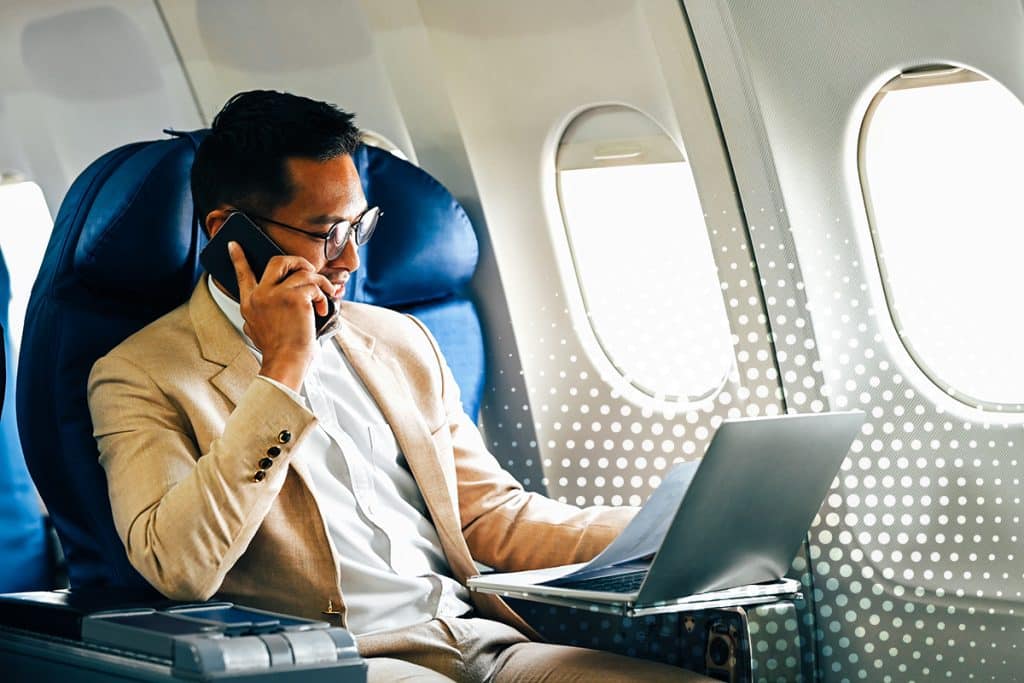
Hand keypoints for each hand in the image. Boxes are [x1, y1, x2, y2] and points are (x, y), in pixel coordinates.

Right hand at [228, 241, 339, 391]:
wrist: (285, 362)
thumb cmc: (278, 350)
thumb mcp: (256, 328)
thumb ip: (261, 310)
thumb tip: (271, 296)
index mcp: (249, 303)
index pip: (241, 274)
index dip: (238, 257)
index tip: (234, 244)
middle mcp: (260, 295)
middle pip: (278, 261)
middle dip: (297, 261)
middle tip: (309, 270)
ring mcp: (277, 294)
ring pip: (304, 273)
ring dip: (320, 282)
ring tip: (325, 296)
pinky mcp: (295, 298)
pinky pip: (314, 286)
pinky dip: (323, 296)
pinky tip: (322, 309)